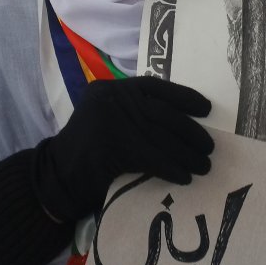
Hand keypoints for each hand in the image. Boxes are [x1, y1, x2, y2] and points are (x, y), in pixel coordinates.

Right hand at [32, 76, 213, 221]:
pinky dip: (172, 168)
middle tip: (209, 147)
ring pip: (160, 137)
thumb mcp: (107, 119)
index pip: (155, 86)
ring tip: (203, 165)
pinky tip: (184, 177)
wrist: (56, 178)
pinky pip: (152, 157)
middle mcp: (110, 99)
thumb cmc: (87, 152)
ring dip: (186, 154)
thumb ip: (133, 112)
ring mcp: (110, 121)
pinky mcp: (112, 147)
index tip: (206, 108)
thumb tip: (182, 120)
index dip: (184, 96)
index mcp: (110, 88)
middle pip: (162, 113)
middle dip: (190, 131)